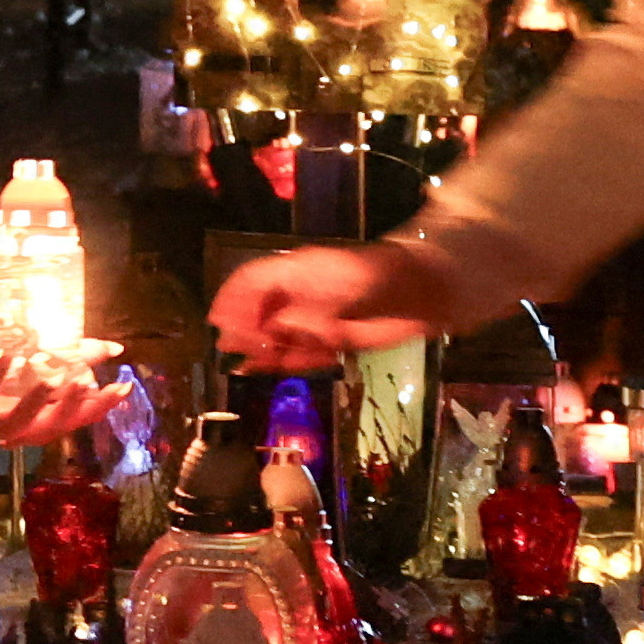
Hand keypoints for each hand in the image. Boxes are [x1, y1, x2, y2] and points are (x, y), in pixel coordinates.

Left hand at [0, 330, 127, 447]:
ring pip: (17, 424)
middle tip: (91, 385)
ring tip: (55, 378)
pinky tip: (7, 355)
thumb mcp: (36, 355)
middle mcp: (16, 427)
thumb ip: (74, 354)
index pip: (74, 418)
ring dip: (36, 402)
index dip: (99, 406)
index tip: (123, 386)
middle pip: (50, 427)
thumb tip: (114, 349)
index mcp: (36, 417)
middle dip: (73, 410)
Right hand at [208, 238, 468, 367]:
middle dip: (243, 333)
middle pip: (259, 312)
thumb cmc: (376, 280)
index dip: (232, 301)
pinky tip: (273, 371)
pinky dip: (286, 362)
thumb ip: (299, 309)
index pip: (251, 283)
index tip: (218, 325)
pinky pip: (301, 352)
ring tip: (245, 369)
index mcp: (296, 273)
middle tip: (233, 355)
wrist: (424, 292)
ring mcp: (316, 317)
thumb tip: (263, 329)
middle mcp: (300, 295)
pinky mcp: (333, 338)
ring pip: (277, 336)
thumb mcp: (334, 290)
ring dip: (261, 352)